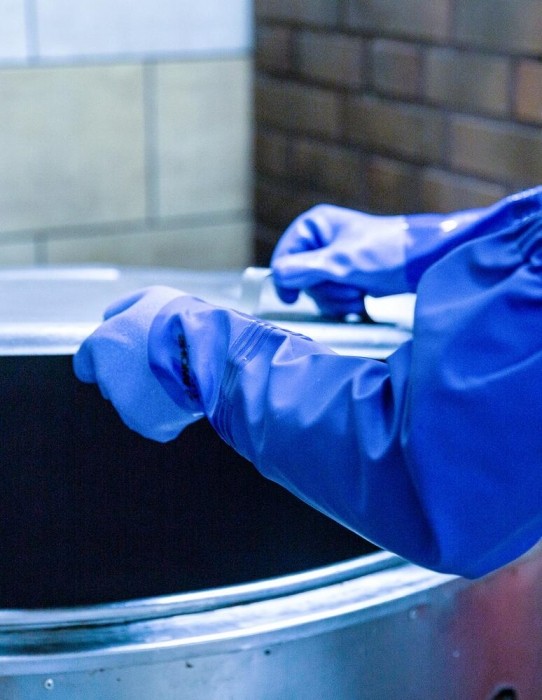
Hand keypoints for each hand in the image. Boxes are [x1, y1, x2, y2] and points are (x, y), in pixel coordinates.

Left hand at [73, 286, 203, 441]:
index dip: (107, 358)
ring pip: (133, 405)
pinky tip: (185, 394)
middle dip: (129, 376)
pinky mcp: (150, 426)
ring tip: (179, 377)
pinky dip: (168, 412)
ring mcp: (127, 406)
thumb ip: (122, 309)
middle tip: (161, 363)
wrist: (214, 350)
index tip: (128, 357)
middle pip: (111, 384)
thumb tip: (108, 318)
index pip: (85, 364)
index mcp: (100, 345)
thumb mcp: (150, 297)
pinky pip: (156, 422)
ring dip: (150, 395)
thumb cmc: (184, 320)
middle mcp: (107, 379)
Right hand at [271, 205, 409, 316]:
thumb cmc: (385, 253)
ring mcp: (334, 260)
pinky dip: (345, 301)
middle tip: (346, 284)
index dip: (286, 279)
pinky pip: (332, 297)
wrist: (423, 262)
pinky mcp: (347, 276)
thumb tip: (277, 277)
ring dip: (337, 297)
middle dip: (324, 289)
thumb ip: (302, 269)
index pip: (283, 257)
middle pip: (300, 278)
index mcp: (314, 226)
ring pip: (316, 292)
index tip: (292, 298)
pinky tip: (362, 295)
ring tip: (358, 289)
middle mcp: (321, 241)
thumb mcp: (339, 262)